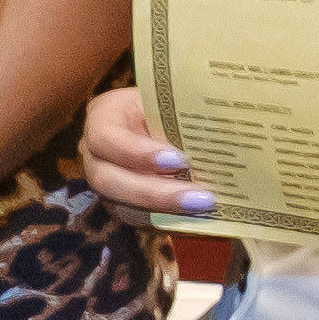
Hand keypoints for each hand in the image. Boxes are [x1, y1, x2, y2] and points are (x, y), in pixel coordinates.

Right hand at [81, 83, 207, 216]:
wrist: (168, 120)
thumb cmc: (170, 103)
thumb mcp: (174, 98)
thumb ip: (187, 111)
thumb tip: (221, 127)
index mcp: (103, 118)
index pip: (105, 137)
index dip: (137, 153)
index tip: (178, 160)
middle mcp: (96, 155)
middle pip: (108, 181)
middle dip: (154, 192)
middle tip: (199, 197)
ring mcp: (108, 184)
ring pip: (123, 207)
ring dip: (166, 211)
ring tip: (205, 209)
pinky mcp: (124, 205)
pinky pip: (141, 220)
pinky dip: (172, 221)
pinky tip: (202, 218)